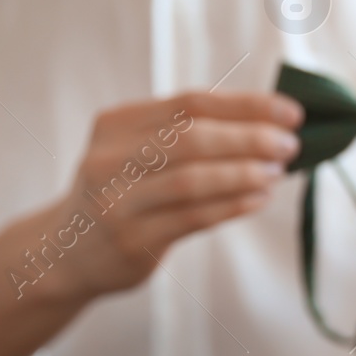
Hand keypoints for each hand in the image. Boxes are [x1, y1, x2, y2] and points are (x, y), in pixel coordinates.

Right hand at [55, 91, 303, 296]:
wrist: (66, 253)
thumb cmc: (124, 193)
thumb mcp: (137, 152)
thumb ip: (188, 135)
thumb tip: (270, 125)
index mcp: (117, 123)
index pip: (190, 103)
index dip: (245, 105)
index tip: (290, 112)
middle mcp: (111, 158)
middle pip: (191, 137)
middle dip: (250, 138)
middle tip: (289, 144)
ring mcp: (117, 201)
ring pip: (192, 179)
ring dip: (245, 173)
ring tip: (278, 171)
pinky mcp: (131, 240)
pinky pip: (193, 217)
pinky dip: (233, 205)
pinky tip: (260, 198)